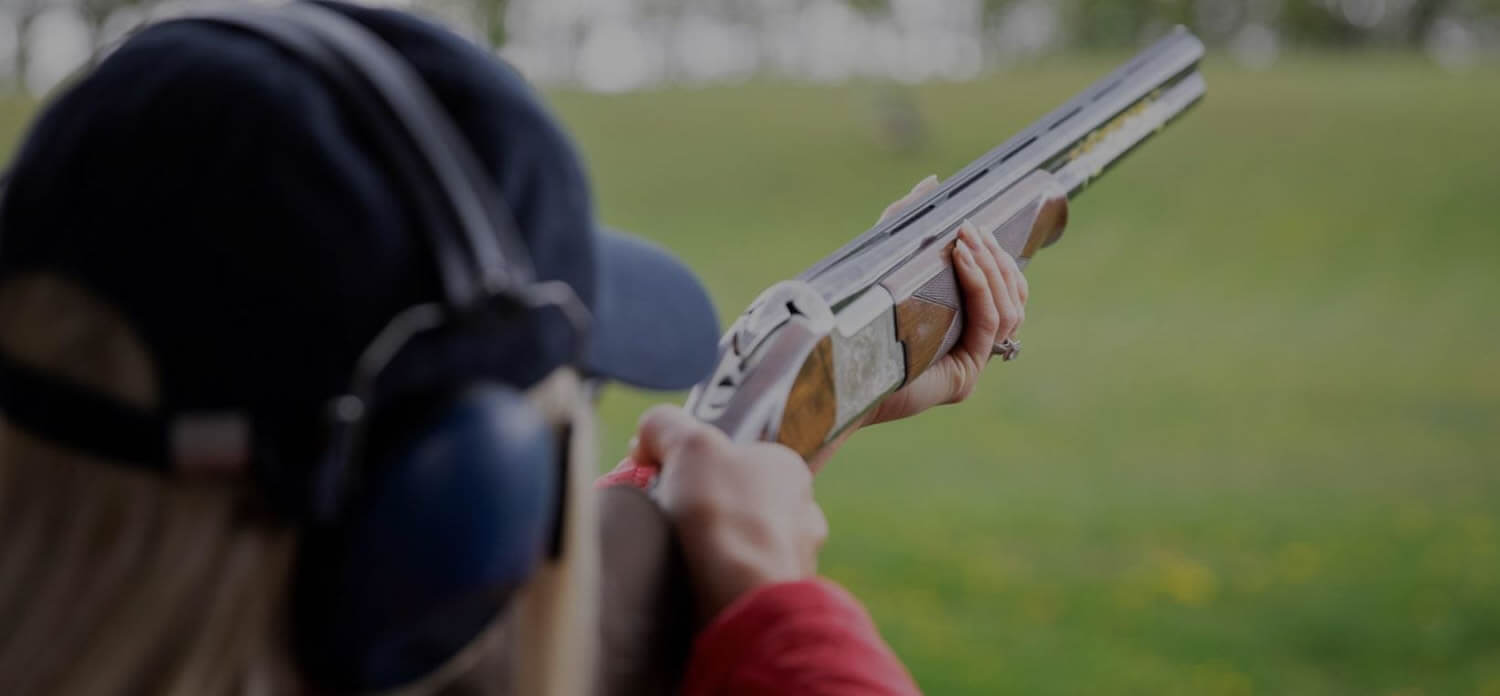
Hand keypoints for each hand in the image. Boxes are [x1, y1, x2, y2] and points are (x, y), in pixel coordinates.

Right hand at [630, 405, 827, 621]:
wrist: (741, 598)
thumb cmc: (723, 512)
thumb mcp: (689, 444)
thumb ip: (666, 425)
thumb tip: (646, 436)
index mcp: (790, 468)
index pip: (741, 456)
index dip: (698, 463)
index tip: (665, 475)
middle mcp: (804, 513)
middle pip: (740, 501)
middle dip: (703, 508)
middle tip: (668, 517)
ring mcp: (797, 560)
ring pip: (744, 546)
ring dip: (713, 550)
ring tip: (678, 556)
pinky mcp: (780, 599)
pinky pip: (743, 583)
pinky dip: (718, 583)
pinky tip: (695, 585)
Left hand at [871, 175, 1028, 424]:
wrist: (832, 368)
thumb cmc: (856, 317)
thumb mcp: (886, 258)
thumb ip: (907, 221)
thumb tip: (933, 182)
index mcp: (962, 327)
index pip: (1007, 293)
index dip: (1002, 260)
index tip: (979, 228)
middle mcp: (972, 350)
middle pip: (1013, 299)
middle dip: (997, 259)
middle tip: (972, 228)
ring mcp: (970, 366)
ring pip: (1008, 311)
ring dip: (992, 269)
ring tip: (967, 240)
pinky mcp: (962, 378)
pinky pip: (987, 325)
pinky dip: (981, 287)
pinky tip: (963, 260)